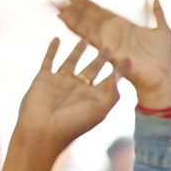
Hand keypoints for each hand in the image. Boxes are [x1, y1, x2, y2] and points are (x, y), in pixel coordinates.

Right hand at [15, 37, 120, 153]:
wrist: (42, 131)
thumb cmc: (73, 124)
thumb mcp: (100, 109)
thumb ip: (112, 91)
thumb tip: (121, 71)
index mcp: (92, 98)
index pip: (108, 80)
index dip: (118, 70)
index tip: (128, 57)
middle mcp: (77, 89)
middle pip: (91, 69)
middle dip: (100, 58)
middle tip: (108, 45)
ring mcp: (60, 83)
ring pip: (71, 62)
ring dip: (78, 51)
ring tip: (85, 39)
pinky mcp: (44, 78)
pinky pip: (49, 60)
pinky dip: (52, 50)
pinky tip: (57, 38)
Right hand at [55, 0, 170, 108]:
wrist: (161, 79)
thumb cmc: (164, 60)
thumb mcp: (164, 31)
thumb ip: (158, 13)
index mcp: (123, 27)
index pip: (100, 11)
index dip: (86, 3)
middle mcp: (112, 34)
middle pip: (88, 16)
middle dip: (74, 6)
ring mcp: (108, 41)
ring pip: (85, 24)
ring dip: (70, 14)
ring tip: (56, 4)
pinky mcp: (106, 49)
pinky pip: (88, 36)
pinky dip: (75, 26)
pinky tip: (63, 19)